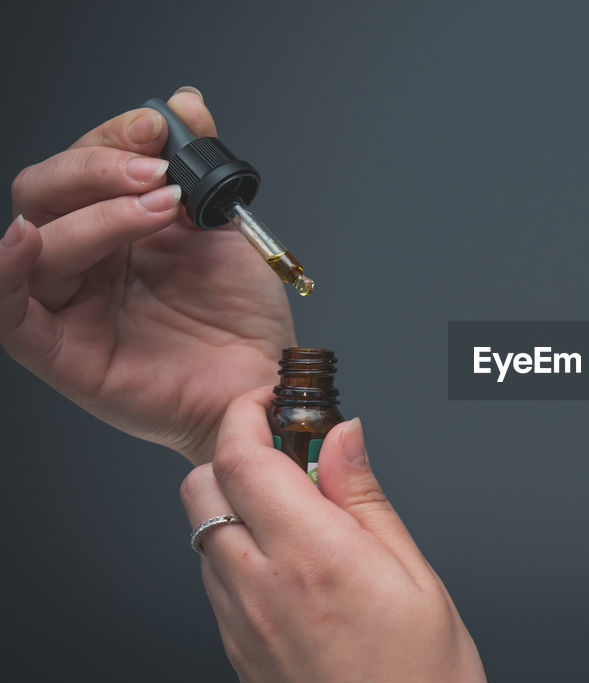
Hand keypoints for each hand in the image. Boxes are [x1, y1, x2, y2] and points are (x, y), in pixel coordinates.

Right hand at [2, 87, 294, 464]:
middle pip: (46, 193)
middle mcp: (84, 262)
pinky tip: (29, 241)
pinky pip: (9, 313)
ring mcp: (68, 306)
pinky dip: (7, 272)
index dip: (112, 138)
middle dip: (97, 166)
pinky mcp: (62, 353)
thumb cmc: (243, 317)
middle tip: (155, 169)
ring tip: (158, 206)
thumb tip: (184, 102)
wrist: (267, 378)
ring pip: (40, 241)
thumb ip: (198, 168)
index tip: (160, 125)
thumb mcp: (224, 228)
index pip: (83, 167)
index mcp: (114, 229)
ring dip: (95, 213)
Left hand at [179, 387, 490, 682]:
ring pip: (204, 534)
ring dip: (238, 506)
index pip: (243, 459)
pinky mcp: (237, 655)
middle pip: (202, 488)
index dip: (248, 414)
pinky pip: (217, 583)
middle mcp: (261, 590)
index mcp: (313, 559)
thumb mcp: (417, 578)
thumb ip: (367, 500)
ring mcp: (240, 627)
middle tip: (292, 455)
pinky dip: (241, 554)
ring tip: (303, 516)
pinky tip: (295, 567)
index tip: (272, 401)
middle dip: (236, 455)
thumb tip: (345, 436)